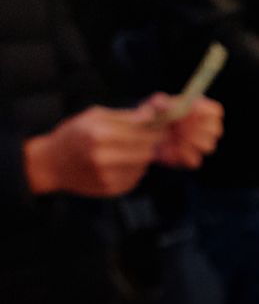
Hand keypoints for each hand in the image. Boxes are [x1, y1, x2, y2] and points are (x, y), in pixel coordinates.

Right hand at [23, 106, 162, 197]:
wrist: (53, 164)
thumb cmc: (74, 134)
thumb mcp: (93, 116)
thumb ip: (124, 116)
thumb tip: (151, 114)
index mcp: (98, 133)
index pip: (140, 132)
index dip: (155, 129)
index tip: (160, 126)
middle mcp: (103, 157)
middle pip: (146, 150)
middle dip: (152, 143)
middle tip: (153, 137)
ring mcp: (108, 176)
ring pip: (143, 165)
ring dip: (143, 156)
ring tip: (131, 148)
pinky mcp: (112, 189)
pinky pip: (136, 177)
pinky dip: (134, 168)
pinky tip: (122, 162)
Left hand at [143, 94, 224, 169]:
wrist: (146, 136)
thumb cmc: (153, 116)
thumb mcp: (154, 105)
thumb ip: (162, 103)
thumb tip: (168, 105)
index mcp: (200, 111)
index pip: (216, 112)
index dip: (207, 111)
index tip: (192, 111)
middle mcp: (204, 129)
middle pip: (216, 130)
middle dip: (202, 129)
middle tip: (184, 127)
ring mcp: (199, 146)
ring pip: (208, 146)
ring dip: (192, 141)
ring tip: (176, 136)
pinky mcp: (191, 160)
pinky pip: (195, 161)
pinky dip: (182, 155)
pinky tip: (170, 148)